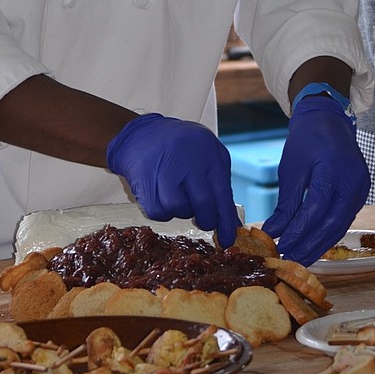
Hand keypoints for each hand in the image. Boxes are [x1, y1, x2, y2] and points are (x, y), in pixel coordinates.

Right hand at [106, 113, 238, 247]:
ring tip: (179, 197)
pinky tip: (163, 197)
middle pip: (202, 204)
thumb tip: (231, 224)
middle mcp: (188, 161)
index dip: (226, 222)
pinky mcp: (144, 179)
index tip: (228, 240)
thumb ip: (221, 185)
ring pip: (178, 209)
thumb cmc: (183, 147)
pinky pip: (157, 211)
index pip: (223, 195)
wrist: (143, 133)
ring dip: (181, 211)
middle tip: (203, 219)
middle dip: (205, 219)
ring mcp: (164, 169)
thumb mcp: (210, 154)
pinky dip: (162, 211)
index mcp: (209, 155)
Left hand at [263, 95, 369, 264]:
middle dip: (310, 245)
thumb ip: (286, 203)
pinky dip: (328, 233)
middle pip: (333, 223)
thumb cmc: (307, 139)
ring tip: (299, 256)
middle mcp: (354, 181)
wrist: (328, 119)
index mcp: (334, 169)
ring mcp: (362, 188)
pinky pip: (344, 218)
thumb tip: (273, 232)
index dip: (299, 231)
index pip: (316, 208)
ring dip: (320, 243)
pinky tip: (312, 243)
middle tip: (290, 259)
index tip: (280, 246)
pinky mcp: (361, 193)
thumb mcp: (291, 168)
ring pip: (341, 225)